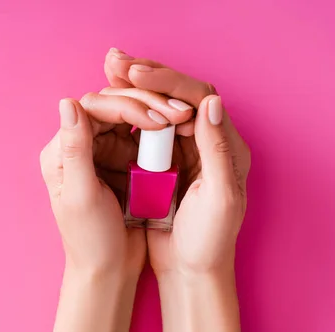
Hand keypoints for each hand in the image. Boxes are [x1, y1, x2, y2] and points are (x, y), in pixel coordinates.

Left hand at [40, 91, 192, 276]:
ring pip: (131, 117)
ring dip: (158, 114)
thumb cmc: (90, 239)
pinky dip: (161, 132)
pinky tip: (181, 131)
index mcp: (62, 151)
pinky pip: (143, 136)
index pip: (94, 110)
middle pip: (114, 106)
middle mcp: (82, 145)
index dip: (128, 107)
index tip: (159, 120)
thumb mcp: (82, 194)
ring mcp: (105, 153)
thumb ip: (75, 148)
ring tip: (185, 118)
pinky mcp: (124, 163)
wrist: (109, 269)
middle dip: (148, 105)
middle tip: (180, 113)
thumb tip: (67, 102)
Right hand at [104, 49, 250, 274]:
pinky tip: (108, 99)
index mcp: (226, 146)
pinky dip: (128, 110)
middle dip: (147, 75)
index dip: (169, 82)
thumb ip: (216, 149)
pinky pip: (145, 128)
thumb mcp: (220, 198)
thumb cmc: (210, 240)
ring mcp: (182, 151)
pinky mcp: (163, 163)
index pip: (199, 97)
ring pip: (159, 106)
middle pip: (178, 94)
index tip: (137, 74)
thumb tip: (210, 100)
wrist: (191, 269)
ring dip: (134, 86)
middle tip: (115, 59)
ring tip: (108, 69)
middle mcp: (205, 141)